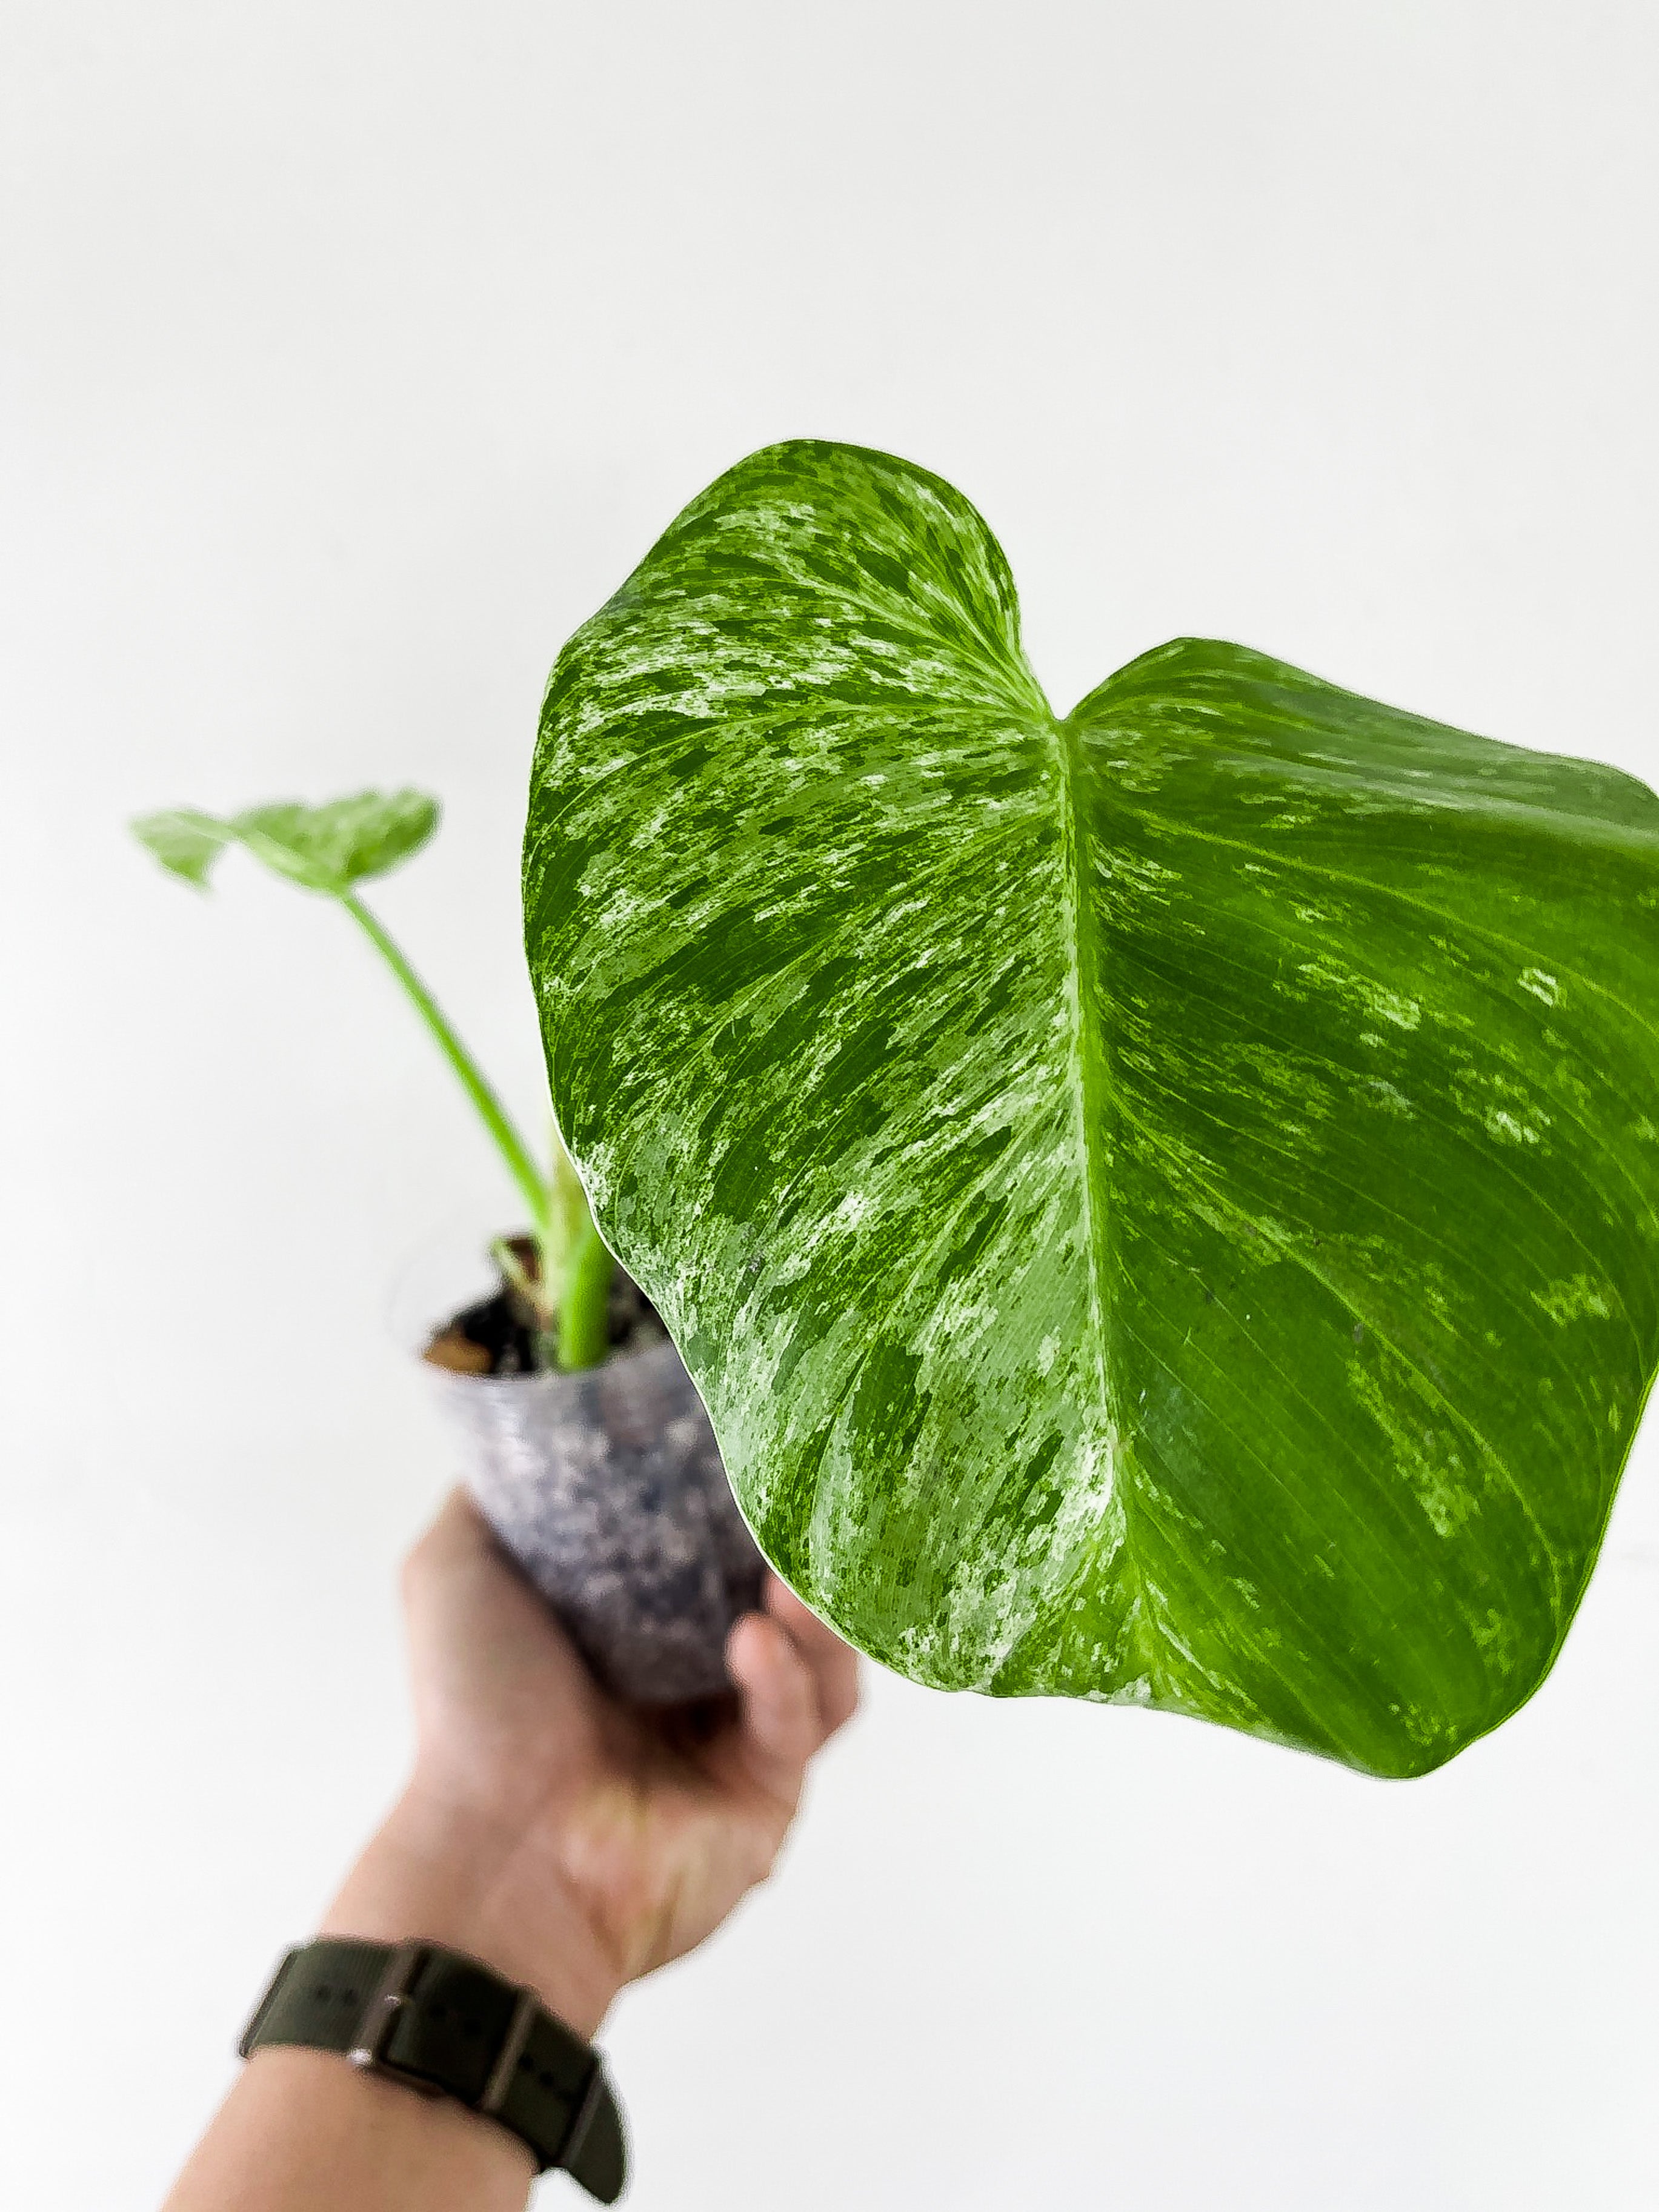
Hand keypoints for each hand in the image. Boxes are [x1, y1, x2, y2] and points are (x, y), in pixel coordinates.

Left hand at [320, 1486, 859, 2036]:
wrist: (493, 1857)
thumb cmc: (469, 1715)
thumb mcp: (454, 1569)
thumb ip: (501, 1495)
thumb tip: (533, 1420)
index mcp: (631, 1623)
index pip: (714, 1540)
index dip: (745, 1492)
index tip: (768, 1438)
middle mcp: (690, 1676)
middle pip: (784, 1591)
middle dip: (806, 1545)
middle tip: (812, 1500)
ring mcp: (733, 1738)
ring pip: (820, 1656)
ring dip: (815, 1611)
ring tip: (787, 1577)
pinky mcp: (766, 1796)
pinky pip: (804, 1722)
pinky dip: (788, 1677)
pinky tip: (753, 1644)